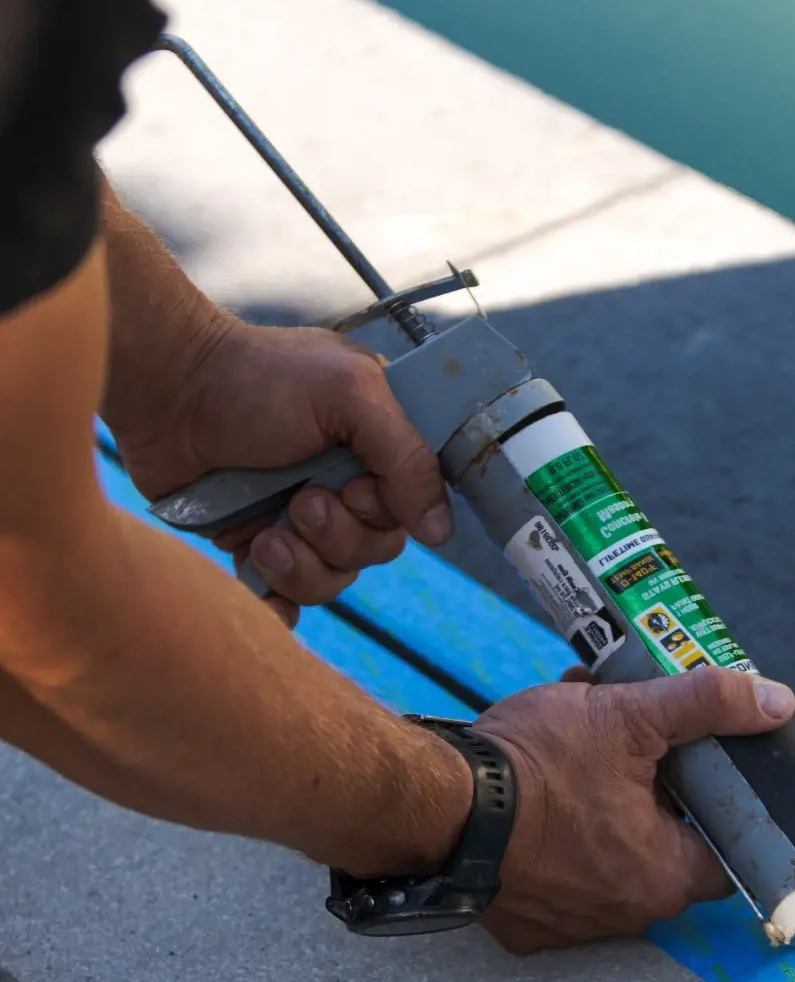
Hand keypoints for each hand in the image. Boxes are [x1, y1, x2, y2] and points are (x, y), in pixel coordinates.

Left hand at [118, 318, 451, 620]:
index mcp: (375, 450)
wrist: (167, 388)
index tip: (355, 489)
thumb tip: (441, 533)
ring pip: (332, 581)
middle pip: (374, 551)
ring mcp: (297, 521)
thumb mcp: (351, 393)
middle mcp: (343, 488)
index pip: (411, 510)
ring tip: (266, 533)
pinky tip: (259, 581)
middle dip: (338, 538)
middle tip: (301, 503)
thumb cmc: (258, 377)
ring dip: (301, 566)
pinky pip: (283, 601)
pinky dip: (276, 604)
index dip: (388, 513)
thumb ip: (407, 456)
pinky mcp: (253, 546)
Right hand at [474, 666, 794, 952]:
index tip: (698, 767)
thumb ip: (705, 706)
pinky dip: (559, 841)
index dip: (718, 801)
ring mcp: (571, 926)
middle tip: (630, 744)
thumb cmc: (534, 768)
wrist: (437, 804)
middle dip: (653, 792)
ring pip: (612, 860)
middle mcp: (627, 915)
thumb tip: (774, 702)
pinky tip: (542, 798)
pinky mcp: (525, 925)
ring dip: (605, 811)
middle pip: (665, 848)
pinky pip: (561, 879)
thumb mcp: (627, 716)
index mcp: (666, 877)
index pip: (724, 846)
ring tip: (580, 755)